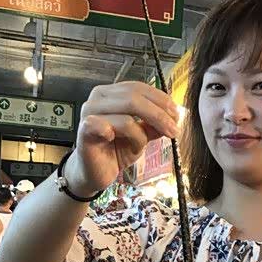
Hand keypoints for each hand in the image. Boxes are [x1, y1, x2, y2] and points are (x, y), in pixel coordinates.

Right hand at [65, 82, 180, 197]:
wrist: (95, 173)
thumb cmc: (114, 152)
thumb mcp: (141, 137)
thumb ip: (153, 125)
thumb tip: (173, 117)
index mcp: (111, 94)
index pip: (138, 88)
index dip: (160, 99)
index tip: (176, 115)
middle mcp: (98, 99)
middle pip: (134, 97)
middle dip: (158, 115)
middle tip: (173, 130)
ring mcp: (90, 113)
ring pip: (126, 116)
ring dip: (142, 134)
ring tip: (142, 146)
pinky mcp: (85, 130)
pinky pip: (109, 128)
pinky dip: (126, 137)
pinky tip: (129, 146)